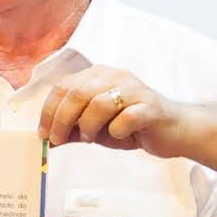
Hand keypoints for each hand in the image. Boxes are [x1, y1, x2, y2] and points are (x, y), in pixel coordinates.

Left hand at [33, 70, 178, 156]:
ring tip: (90, 139)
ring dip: (88, 127)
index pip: (64, 87)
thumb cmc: (132, 126)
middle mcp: (116, 76)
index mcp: (99, 75)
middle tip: (58, 140)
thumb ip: (73, 129)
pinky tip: (118, 136)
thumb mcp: (96, 127)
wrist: (172, 131)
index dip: (49, 111)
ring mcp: (134, 90)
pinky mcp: (150, 106)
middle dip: (62, 120)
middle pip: (77, 93)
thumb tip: (46, 138)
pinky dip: (116, 131)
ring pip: (98, 104)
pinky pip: (126, 118)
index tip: (44, 134)